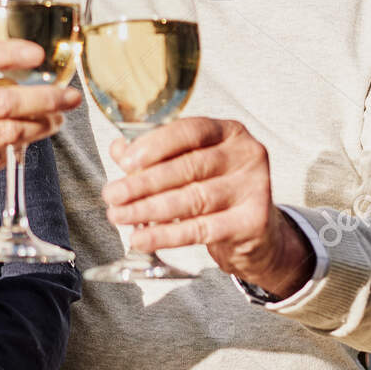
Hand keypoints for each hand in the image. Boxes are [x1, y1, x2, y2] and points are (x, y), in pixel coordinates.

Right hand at [0, 40, 81, 277]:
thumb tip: (13, 81)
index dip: (8, 53)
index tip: (38, 54)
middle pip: (5, 102)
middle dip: (45, 100)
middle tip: (69, 98)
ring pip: (9, 134)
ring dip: (39, 129)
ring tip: (55, 122)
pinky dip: (13, 154)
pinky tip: (22, 147)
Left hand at [101, 117, 314, 299]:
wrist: (258, 234)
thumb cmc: (218, 191)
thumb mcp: (189, 167)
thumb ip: (155, 156)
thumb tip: (118, 149)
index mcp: (229, 132)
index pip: (190, 131)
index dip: (155, 145)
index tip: (125, 162)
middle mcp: (246, 155)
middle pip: (188, 167)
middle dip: (143, 183)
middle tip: (112, 195)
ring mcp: (254, 188)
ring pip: (192, 199)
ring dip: (148, 209)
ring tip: (119, 216)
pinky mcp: (253, 222)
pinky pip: (200, 229)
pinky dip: (165, 235)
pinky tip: (141, 238)